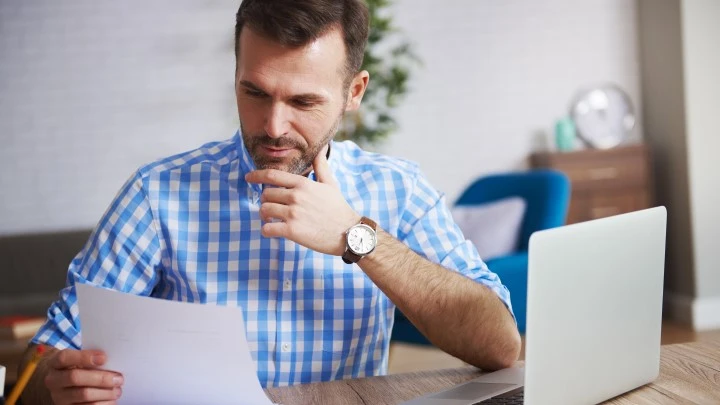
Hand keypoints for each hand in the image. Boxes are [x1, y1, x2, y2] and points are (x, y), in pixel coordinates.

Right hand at [44, 349, 122, 404]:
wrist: (62, 385)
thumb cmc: (76, 368)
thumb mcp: (78, 359)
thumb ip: (91, 358)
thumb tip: (112, 362)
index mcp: (56, 363)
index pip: (65, 357)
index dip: (84, 357)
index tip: (104, 358)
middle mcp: (54, 380)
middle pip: (75, 377)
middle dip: (101, 378)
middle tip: (118, 379)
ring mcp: (59, 396)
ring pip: (83, 394)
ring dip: (105, 393)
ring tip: (117, 390)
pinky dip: (103, 403)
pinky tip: (111, 400)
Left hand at [245, 145, 360, 255]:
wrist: (348, 232)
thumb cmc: (338, 208)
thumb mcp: (330, 183)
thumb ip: (321, 165)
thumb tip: (321, 148)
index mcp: (303, 184)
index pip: (272, 175)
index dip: (256, 176)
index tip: (248, 178)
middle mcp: (296, 196)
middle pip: (266, 194)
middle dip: (266, 201)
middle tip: (271, 207)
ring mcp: (293, 214)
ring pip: (264, 210)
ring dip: (265, 216)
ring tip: (272, 219)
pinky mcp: (292, 231)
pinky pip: (267, 228)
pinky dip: (267, 230)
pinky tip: (274, 231)